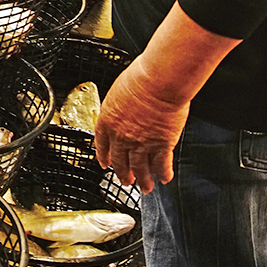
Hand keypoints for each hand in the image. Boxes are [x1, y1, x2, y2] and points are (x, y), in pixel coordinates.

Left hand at [94, 58, 189, 193]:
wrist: (159, 81)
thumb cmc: (141, 78)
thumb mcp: (120, 91)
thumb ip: (120, 106)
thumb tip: (124, 107)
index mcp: (108, 120)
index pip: (102, 144)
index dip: (104, 156)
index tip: (105, 164)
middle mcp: (122, 136)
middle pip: (120, 161)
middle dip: (123, 174)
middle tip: (126, 181)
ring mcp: (141, 143)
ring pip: (140, 169)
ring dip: (143, 180)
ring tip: (145, 187)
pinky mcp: (161, 145)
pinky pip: (161, 165)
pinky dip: (163, 174)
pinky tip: (164, 178)